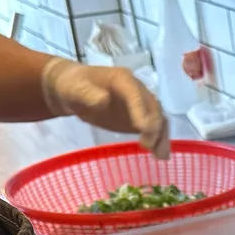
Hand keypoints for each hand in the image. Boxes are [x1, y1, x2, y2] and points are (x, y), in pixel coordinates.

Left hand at [41, 58, 169, 158]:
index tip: (142, 128)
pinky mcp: (140, 117)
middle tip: (147, 146)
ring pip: (158, 118)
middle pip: (152, 107)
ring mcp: (140, 104)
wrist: (74, 90)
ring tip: (160, 155)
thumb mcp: (75, 88)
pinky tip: (160, 156)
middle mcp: (137, 90)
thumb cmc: (73, 87)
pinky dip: (159, 140)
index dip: (141, 110)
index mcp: (123, 79)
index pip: (136, 94)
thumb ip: (87, 93)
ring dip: (161, 136)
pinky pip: (154, 128)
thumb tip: (103, 101)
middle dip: (153, 126)